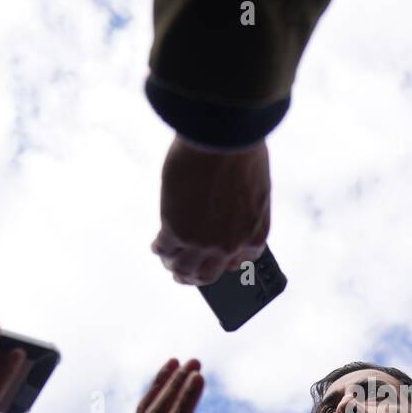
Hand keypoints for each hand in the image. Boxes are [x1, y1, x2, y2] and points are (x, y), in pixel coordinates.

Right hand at [153, 135, 269, 285]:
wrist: (221, 136)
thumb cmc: (241, 151)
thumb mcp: (254, 189)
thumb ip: (243, 213)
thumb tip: (225, 221)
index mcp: (255, 235)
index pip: (240, 263)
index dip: (224, 263)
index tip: (214, 260)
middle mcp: (230, 246)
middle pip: (208, 274)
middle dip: (195, 276)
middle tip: (184, 273)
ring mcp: (202, 242)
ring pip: (183, 269)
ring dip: (174, 267)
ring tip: (167, 260)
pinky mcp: (175, 231)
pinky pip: (163, 249)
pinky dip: (159, 248)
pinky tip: (156, 243)